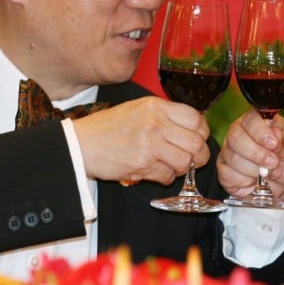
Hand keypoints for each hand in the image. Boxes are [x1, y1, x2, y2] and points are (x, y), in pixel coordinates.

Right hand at [72, 96, 210, 184]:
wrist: (81, 144)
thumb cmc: (108, 128)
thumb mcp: (138, 109)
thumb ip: (165, 115)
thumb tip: (192, 127)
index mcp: (156, 107)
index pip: (196, 119)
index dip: (202, 133)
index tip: (197, 139)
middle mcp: (156, 122)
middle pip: (197, 142)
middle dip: (199, 156)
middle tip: (192, 160)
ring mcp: (150, 143)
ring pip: (186, 161)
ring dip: (182, 168)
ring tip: (171, 166)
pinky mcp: (142, 163)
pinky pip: (168, 176)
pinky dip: (165, 178)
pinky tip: (155, 172)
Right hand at [217, 109, 283, 198]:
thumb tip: (275, 134)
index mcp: (257, 121)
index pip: (250, 119)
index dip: (260, 132)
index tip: (274, 144)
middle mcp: (238, 133)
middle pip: (236, 138)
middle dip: (257, 154)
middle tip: (273, 163)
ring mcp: (228, 151)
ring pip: (233, 158)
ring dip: (255, 170)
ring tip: (268, 174)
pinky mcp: (223, 170)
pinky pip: (227, 174)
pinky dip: (245, 181)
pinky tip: (255, 181)